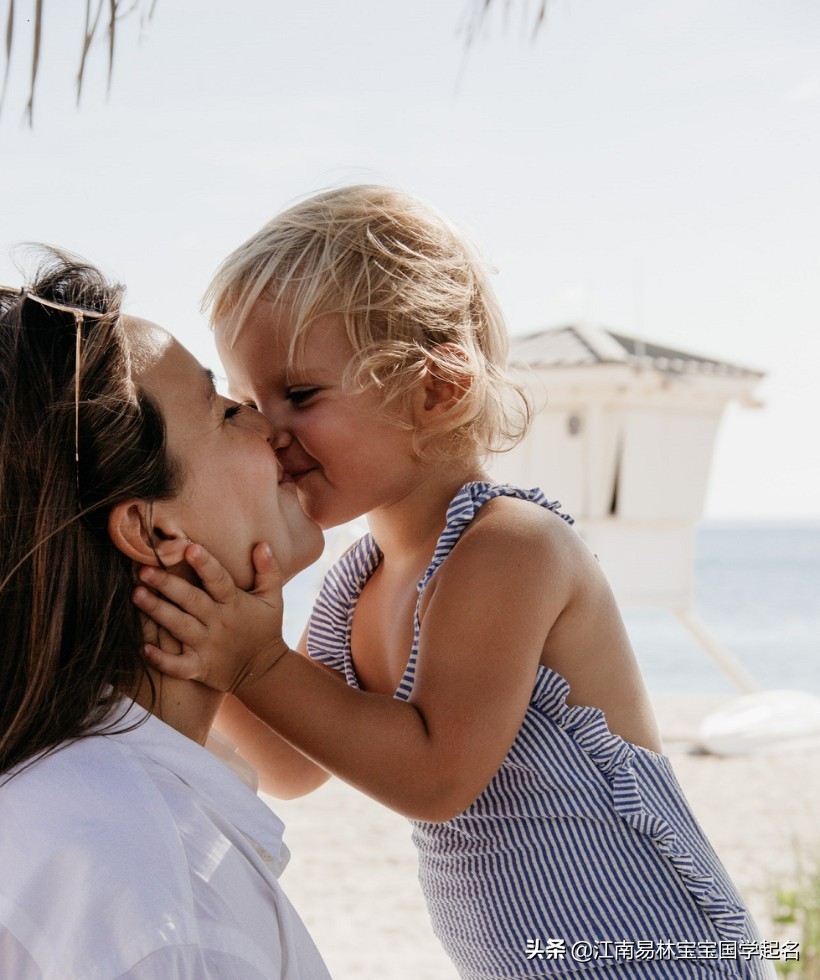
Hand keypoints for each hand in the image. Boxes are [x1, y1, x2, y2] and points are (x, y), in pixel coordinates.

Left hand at [133, 542, 288, 692]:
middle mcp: (219, 622)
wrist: (265, 672)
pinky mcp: (199, 668)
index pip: (219, 580)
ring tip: (136, 594)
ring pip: (179, 627)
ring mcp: (207, 646)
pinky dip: (161, 660)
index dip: (205, 564)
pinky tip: (143, 648)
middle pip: (191, 600)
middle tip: (144, 569)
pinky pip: (178, 666)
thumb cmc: (265, 629)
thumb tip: (262, 544)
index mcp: (234, 603)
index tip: (189, 547)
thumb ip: (269, 571)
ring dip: (158, 611)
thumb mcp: (273, 599)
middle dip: (167, 585)